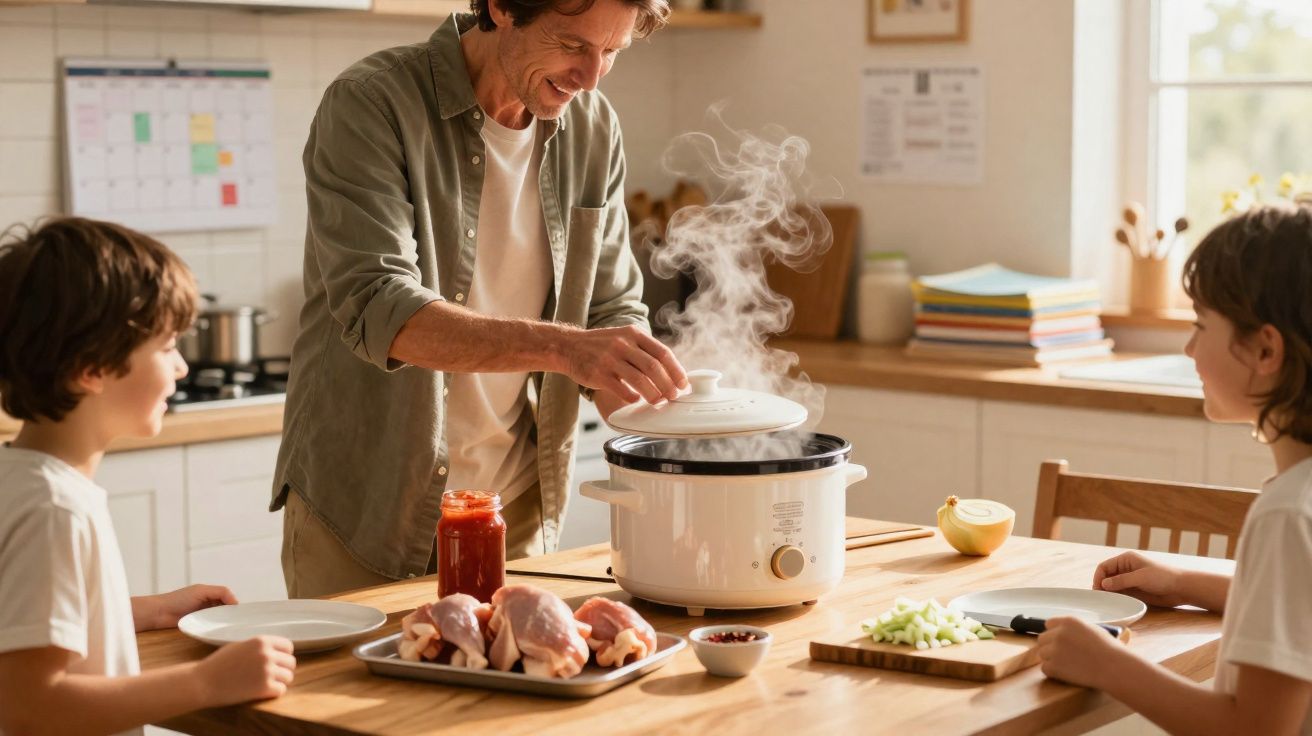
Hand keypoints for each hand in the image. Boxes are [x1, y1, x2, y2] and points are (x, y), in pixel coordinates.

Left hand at [146, 585, 237, 629]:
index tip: (241, 613)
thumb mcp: (202, 591)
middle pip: (224, 607)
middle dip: (230, 613)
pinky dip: (215, 627)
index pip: (227, 596)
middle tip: (237, 621)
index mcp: (208, 593)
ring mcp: (201, 615)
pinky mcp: (197, 625)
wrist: (159, 613)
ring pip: (218, 617)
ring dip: (222, 620)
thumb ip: (220, 592)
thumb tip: (235, 602)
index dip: (234, 603)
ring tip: (230, 626)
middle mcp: (206, 603)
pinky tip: (219, 630)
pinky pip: (210, 625)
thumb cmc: (178, 599)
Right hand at [195, 635, 295, 704]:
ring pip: (288, 677)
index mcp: (262, 641)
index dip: (283, 655)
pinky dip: (274, 692)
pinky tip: (263, 691)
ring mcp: (267, 671)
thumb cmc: (219, 663)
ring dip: (280, 681)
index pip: (288, 647)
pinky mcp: (264, 688)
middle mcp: (267, 654)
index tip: (277, 661)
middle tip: (271, 674)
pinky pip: (281, 690)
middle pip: (291, 662)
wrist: (203, 682)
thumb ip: (259, 646)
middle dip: (283, 669)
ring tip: (266, 683)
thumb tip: (276, 650)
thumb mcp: (241, 645)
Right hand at [562, 325, 687, 403]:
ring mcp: (610, 359)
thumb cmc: (599, 345)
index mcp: (633, 334)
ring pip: (639, 379)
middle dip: (668, 385)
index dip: (676, 370)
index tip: (683, 384)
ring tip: (658, 402)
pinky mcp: (598, 374)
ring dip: (653, 394)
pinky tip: (636, 401)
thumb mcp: (623, 337)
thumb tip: (669, 371)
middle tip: (673, 396)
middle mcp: (623, 344)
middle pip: (654, 367)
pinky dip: (631, 397)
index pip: (662, 352)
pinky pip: (621, 389)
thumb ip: (643, 350)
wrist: (567, 346)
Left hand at [1035, 616, 1127, 688]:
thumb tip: (1063, 631)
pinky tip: (1066, 673)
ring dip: (1051, 659)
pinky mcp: (1053, 666)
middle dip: (1050, 646)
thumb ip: (1075, 629)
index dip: (1054, 633)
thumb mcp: (1092, 630)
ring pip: (1042, 654)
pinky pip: (1045, 668)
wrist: (1115, 668)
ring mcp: (1054, 650)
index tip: (1060, 641)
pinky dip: (1053, 672)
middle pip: (1042, 639)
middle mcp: (1058, 633)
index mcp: (1068, 621)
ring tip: (1067, 665)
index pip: (1049, 624)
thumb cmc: (1110, 650)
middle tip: (1063, 655)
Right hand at [1093, 551, 1186, 607]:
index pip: (1104, 567)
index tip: (1097, 589)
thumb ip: (1121, 581)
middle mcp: (1125, 568)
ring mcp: (1129, 580)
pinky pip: (1120, 593)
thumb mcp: (1140, 577)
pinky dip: (1115, 597)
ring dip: (1108, 593)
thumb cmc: (1162, 577)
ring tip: (1105, 602)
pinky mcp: (1134, 590)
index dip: (1098, 577)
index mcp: (1126, 560)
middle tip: (1099, 598)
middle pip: (1106, 576)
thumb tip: (1103, 584)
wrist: (1180, 588)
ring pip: (1112, 586)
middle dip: (1101, 585)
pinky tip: (1114, 603)